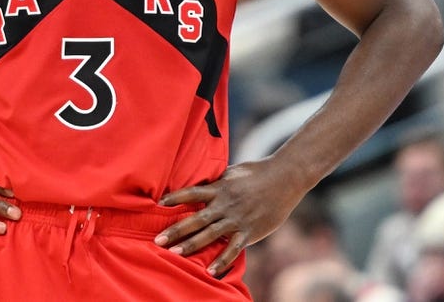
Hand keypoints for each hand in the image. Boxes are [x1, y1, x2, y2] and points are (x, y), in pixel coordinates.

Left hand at [154, 159, 305, 276]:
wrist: (285, 177)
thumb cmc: (257, 172)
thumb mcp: (232, 173)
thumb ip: (216, 182)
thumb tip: (200, 183)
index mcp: (219, 188)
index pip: (191, 192)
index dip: (174, 198)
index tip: (158, 204)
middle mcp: (225, 204)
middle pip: (196, 219)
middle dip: (176, 230)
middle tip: (158, 240)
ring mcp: (237, 218)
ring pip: (210, 235)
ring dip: (192, 245)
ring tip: (175, 254)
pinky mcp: (250, 231)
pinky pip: (233, 248)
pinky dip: (222, 260)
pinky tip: (211, 272)